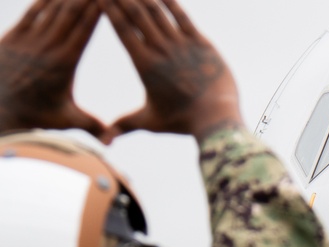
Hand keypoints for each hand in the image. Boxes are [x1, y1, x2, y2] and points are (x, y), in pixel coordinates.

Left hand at [0, 0, 104, 136]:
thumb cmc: (36, 116)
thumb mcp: (67, 120)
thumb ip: (93, 126)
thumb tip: (112, 141)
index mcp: (64, 64)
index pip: (83, 31)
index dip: (95, 12)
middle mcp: (47, 48)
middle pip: (69, 14)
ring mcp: (29, 40)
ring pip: (51, 9)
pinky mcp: (14, 37)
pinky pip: (32, 12)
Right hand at [99, 0, 242, 142]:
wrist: (215, 119)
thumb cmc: (182, 122)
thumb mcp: (149, 121)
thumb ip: (125, 125)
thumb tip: (105, 142)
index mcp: (144, 64)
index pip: (122, 28)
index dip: (109, 8)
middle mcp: (160, 49)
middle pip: (136, 13)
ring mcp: (182, 44)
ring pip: (158, 11)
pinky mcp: (202, 43)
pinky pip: (182, 16)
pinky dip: (170, 1)